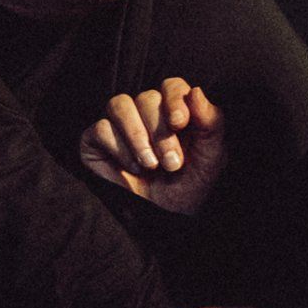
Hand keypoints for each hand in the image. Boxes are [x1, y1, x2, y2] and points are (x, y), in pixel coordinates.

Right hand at [80, 77, 226, 215]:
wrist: (162, 221)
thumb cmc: (188, 188)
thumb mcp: (211, 159)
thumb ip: (211, 123)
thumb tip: (196, 91)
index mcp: (174, 112)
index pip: (171, 86)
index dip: (174, 99)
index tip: (179, 122)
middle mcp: (145, 114)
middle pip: (147, 97)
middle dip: (160, 132)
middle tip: (171, 164)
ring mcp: (118, 126)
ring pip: (119, 104)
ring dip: (137, 135)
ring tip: (150, 165)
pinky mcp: (95, 141)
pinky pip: (102, 128)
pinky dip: (119, 149)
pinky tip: (132, 169)